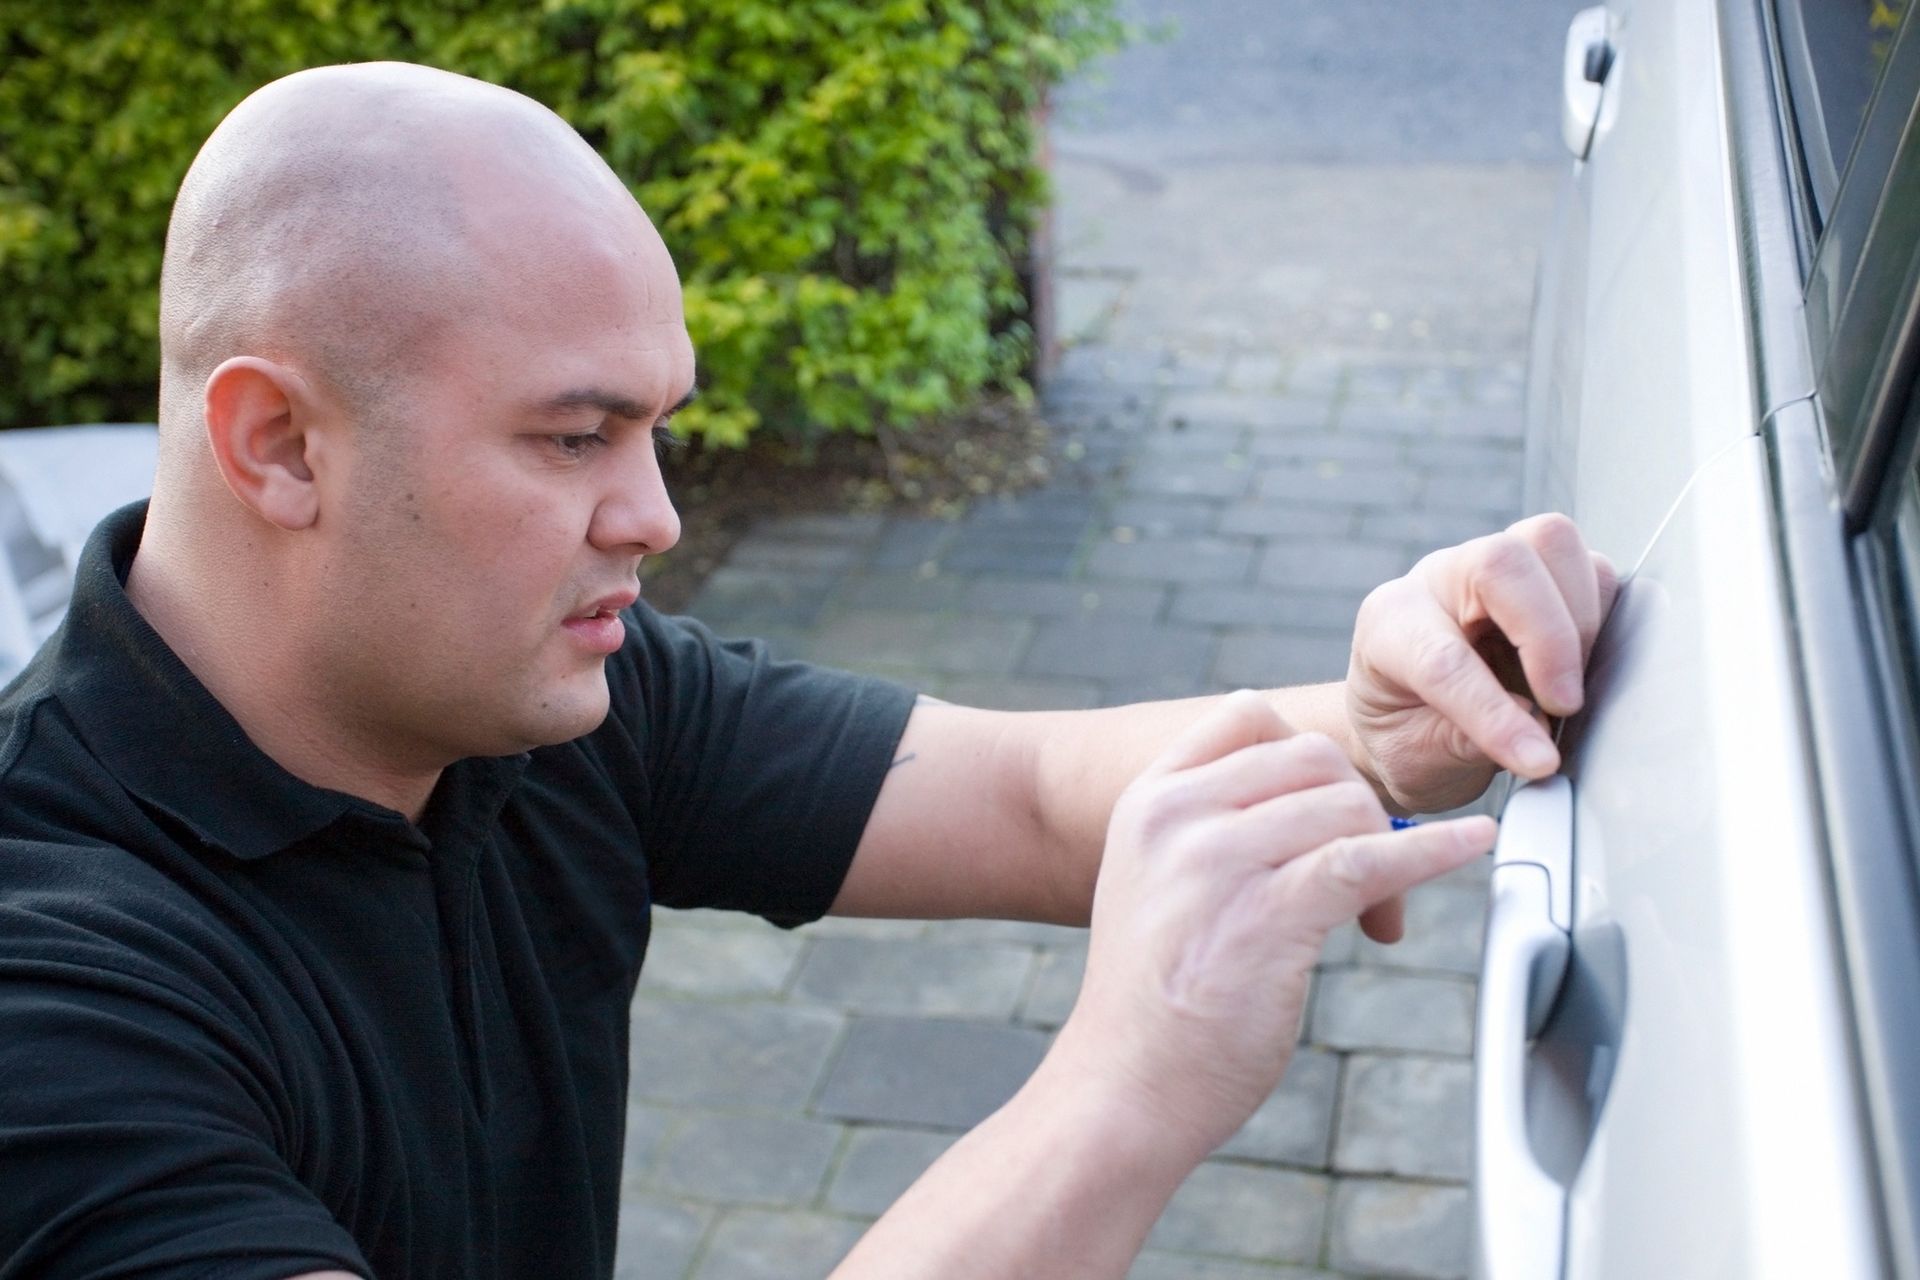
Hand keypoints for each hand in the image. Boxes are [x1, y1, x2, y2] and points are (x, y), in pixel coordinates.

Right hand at [1053, 691, 1495, 1164]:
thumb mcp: (1154, 883)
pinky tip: (1470, 844)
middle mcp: (1177, 817)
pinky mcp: (1268, 915)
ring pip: (1346, 803)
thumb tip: (1315, 802)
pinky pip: (1371, 859)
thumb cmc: (1153, 1002)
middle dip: (1358, 804)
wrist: (1124, 1087)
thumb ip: (1208, 830)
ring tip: (1379, 916)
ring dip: (1388, 850)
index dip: (1306, 754)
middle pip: (1310, 756)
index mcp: (1148, 802)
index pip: (1245, 715)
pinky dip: (1434, 850)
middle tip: (1368, 877)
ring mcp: (1218, 862)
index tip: (1332, 804)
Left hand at [1347, 513, 1618, 814]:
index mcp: (1390, 627)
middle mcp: (1438, 580)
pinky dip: (1600, 614)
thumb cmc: (1406, 735)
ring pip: (1551, 542)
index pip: (1444, 658)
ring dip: (1580, 618)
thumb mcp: (1414, 760)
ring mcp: (1489, 565)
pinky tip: (1581, 664)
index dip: (1494, 712)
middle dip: (1549, 638)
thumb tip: (1530, 720)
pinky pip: (1590, 566)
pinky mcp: (1539, 571)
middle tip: (1563, 706)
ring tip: (1568, 685)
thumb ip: (1463, 743)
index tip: (1538, 760)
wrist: (1406, 716)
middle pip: (1502, 560)